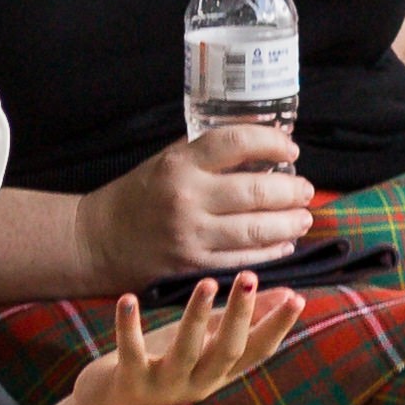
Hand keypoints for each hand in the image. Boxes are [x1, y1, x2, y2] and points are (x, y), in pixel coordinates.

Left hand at [55, 278, 306, 404]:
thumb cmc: (166, 364)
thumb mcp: (207, 343)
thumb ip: (243, 321)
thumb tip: (289, 293)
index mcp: (220, 372)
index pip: (257, 351)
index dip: (277, 327)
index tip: (297, 299)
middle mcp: (199, 382)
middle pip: (227, 350)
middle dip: (240, 315)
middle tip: (249, 277)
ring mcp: (165, 384)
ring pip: (186, 350)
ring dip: (196, 315)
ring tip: (207, 282)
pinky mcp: (130, 381)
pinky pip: (131, 351)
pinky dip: (128, 325)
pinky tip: (128, 299)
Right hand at [85, 124, 315, 289]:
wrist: (97, 240)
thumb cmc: (136, 196)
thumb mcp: (164, 161)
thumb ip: (205, 150)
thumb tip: (259, 138)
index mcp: (178, 164)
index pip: (236, 142)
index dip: (272, 143)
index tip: (291, 150)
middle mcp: (186, 197)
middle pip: (256, 190)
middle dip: (292, 191)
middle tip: (306, 190)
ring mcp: (191, 235)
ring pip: (257, 229)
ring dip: (290, 223)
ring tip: (304, 217)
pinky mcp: (194, 266)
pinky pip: (244, 259)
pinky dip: (272, 252)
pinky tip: (284, 244)